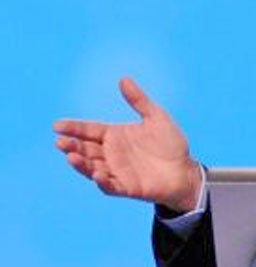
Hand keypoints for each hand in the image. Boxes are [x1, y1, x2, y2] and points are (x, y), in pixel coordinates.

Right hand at [54, 77, 202, 212]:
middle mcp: (111, 153)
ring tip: (71, 156)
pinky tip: (98, 174)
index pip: (90, 130)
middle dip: (72, 145)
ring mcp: (117, 171)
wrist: (186, 169)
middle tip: (61, 141)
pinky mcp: (126, 187)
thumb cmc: (171, 143)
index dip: (74, 128)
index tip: (57, 125)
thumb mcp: (156, 117)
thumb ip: (139, 100)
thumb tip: (124, 79)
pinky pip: (110, 185)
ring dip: (81, 164)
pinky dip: (103, 181)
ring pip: (92, 168)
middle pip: (86, 149)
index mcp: (115, 135)